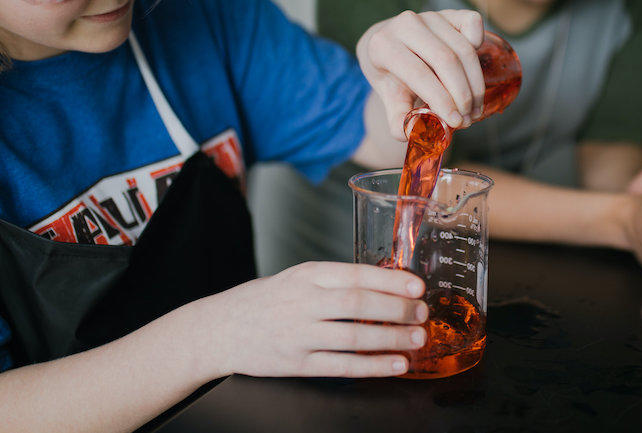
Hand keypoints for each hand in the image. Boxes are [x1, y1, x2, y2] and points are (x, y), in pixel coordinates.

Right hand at [203, 262, 427, 377]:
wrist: (219, 328)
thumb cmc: (265, 300)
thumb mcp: (297, 277)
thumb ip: (335, 280)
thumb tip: (387, 285)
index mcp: (307, 274)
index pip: (355, 274)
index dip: (390, 281)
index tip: (416, 286)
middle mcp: (303, 301)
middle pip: (358, 304)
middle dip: (397, 309)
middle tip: (422, 313)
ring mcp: (298, 334)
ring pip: (353, 336)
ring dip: (391, 339)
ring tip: (417, 338)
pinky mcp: (295, 363)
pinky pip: (341, 366)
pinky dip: (372, 365)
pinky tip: (395, 365)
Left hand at [357, 9, 485, 139]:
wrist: (387, 42)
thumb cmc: (390, 73)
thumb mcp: (388, 96)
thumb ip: (398, 118)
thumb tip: (414, 133)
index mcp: (383, 45)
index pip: (419, 73)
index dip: (441, 99)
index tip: (456, 121)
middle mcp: (406, 24)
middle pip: (445, 61)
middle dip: (462, 94)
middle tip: (468, 119)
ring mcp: (429, 16)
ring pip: (463, 48)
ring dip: (475, 83)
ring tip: (475, 109)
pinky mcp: (449, 13)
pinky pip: (472, 22)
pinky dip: (479, 43)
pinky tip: (475, 71)